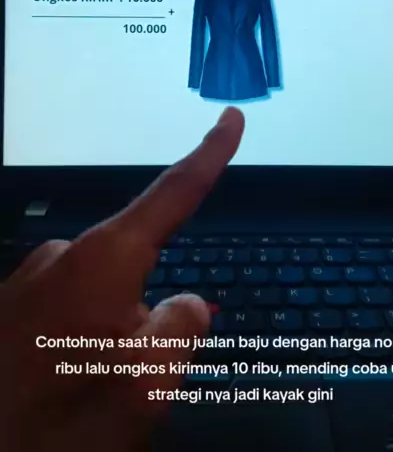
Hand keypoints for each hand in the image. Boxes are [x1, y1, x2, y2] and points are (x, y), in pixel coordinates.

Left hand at [0, 107, 244, 450]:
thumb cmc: (58, 413)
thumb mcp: (146, 381)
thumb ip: (184, 327)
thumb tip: (189, 304)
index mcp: (105, 259)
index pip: (174, 192)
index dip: (210, 154)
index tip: (230, 119)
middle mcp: (65, 253)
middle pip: (138, 263)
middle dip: (151, 310)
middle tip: (134, 377)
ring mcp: (31, 277)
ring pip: (101, 295)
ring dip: (112, 333)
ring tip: (87, 394)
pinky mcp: (10, 304)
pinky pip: (65, 310)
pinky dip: (78, 340)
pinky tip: (62, 383)